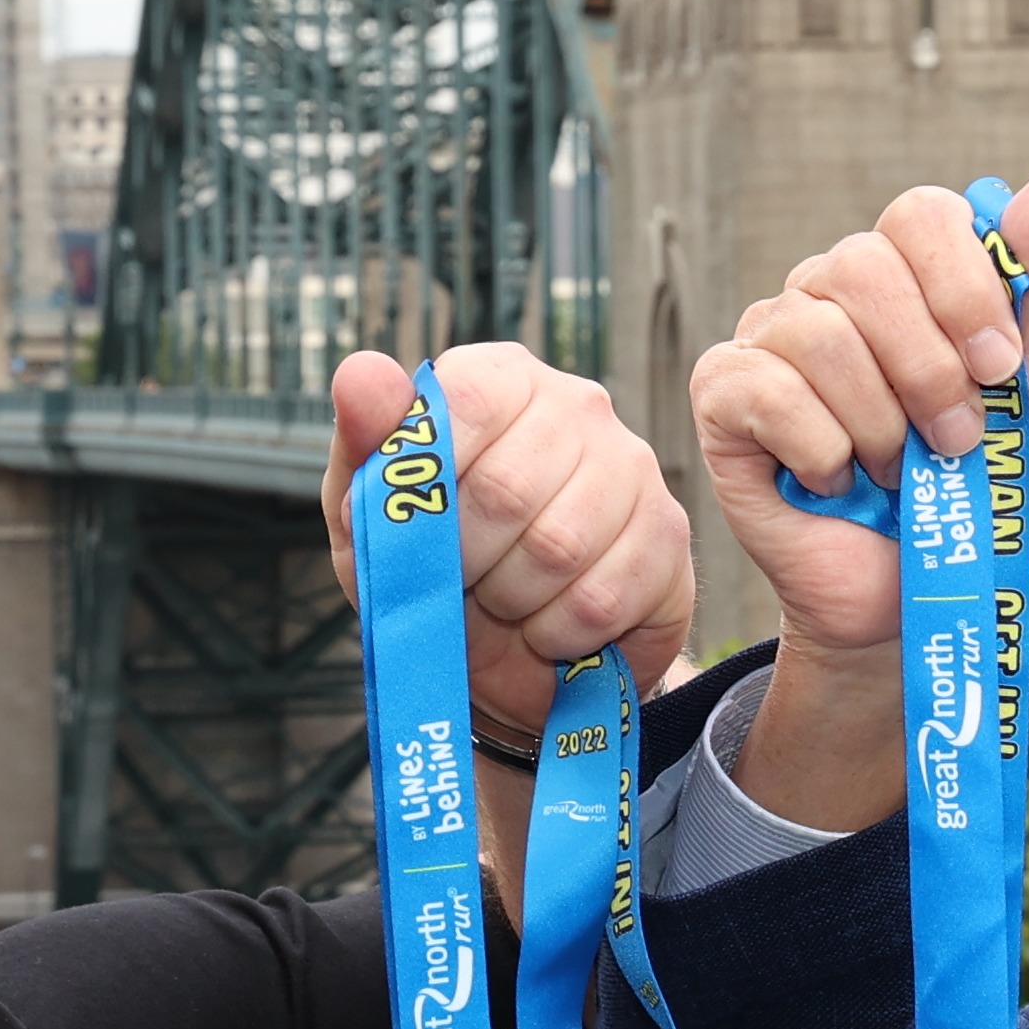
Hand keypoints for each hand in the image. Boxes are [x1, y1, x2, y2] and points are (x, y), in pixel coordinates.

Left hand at [321, 341, 697, 737]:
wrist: (509, 656)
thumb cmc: (436, 567)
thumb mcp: (374, 513)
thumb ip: (366, 443)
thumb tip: (360, 372)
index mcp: (499, 379)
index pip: (466, 402)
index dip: (434, 484)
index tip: (418, 528)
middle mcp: (576, 405)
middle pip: (507, 490)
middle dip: (465, 561)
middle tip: (461, 580)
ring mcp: (632, 466)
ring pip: (558, 550)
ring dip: (510, 601)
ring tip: (503, 601)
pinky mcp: (668, 534)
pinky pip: (599, 599)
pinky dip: (554, 633)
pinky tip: (546, 626)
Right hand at [682, 157, 1028, 827]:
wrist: (914, 605)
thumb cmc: (969, 502)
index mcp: (904, 279)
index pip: (922, 215)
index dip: (966, 285)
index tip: (999, 368)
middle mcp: (828, 292)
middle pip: (867, 264)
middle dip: (929, 366)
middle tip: (953, 439)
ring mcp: (768, 339)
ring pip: (820, 331)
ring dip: (880, 421)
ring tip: (897, 473)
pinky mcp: (721, 397)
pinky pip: (767, 388)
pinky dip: (822, 448)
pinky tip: (837, 483)